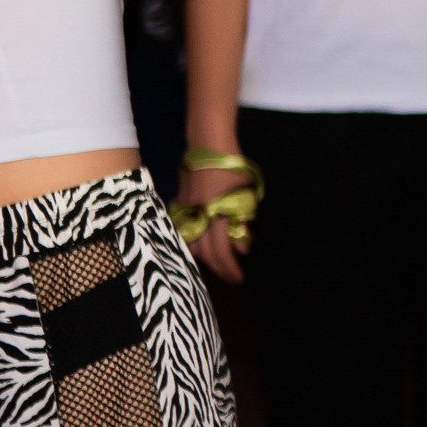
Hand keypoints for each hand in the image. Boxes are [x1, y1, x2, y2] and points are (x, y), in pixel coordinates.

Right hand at [178, 163, 251, 282]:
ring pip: (188, 244)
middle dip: (218, 268)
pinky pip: (183, 231)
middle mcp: (197, 216)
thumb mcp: (246, 196)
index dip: (230, 269)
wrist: (208, 147)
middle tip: (231, 275)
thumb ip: (243, 223)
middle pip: (203, 253)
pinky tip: (201, 246)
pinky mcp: (179, 205)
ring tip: (218, 264)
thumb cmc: (233, 169)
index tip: (239, 279)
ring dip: (203, 258)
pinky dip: (192, 243)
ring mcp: (185, 211)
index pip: (221, 252)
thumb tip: (243, 250)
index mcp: (216, 215)